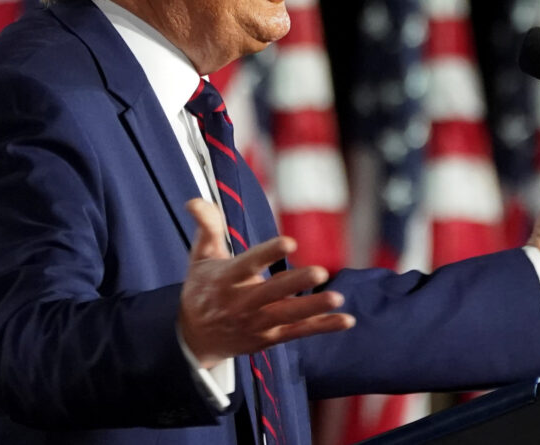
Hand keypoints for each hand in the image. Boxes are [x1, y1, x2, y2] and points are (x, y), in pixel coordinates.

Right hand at [178, 198, 354, 367]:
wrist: (193, 338)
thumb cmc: (202, 290)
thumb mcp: (200, 257)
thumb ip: (206, 226)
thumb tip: (195, 201)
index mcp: (226, 280)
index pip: (248, 264)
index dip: (269, 253)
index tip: (290, 241)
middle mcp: (242, 303)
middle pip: (272, 293)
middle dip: (296, 282)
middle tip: (321, 271)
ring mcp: (257, 323)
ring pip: (288, 315)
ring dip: (314, 307)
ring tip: (338, 298)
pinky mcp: (269, 338)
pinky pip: (298, 333)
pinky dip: (322, 327)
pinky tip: (346, 319)